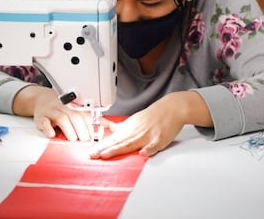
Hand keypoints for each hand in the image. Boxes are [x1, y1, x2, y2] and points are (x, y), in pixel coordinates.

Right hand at [13, 85, 93, 140]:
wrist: (42, 100)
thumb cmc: (62, 109)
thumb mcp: (77, 112)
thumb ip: (91, 119)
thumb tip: (109, 124)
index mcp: (75, 109)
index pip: (85, 116)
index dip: (91, 125)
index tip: (95, 135)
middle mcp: (65, 110)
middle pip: (75, 117)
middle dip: (81, 128)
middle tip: (85, 139)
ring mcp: (53, 113)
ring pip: (62, 118)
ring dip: (69, 129)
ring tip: (73, 139)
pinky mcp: (41, 118)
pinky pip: (44, 121)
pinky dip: (48, 128)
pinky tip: (52, 134)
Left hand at [90, 91, 211, 158]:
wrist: (172, 108)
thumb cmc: (154, 115)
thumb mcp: (135, 119)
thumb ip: (122, 126)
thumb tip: (108, 127)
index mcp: (130, 127)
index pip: (113, 139)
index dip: (102, 146)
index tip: (92, 152)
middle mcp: (137, 131)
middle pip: (119, 142)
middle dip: (105, 149)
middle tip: (93, 155)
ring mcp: (148, 135)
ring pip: (131, 143)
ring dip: (118, 149)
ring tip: (106, 154)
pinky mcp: (160, 138)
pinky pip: (153, 145)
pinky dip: (148, 149)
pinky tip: (142, 153)